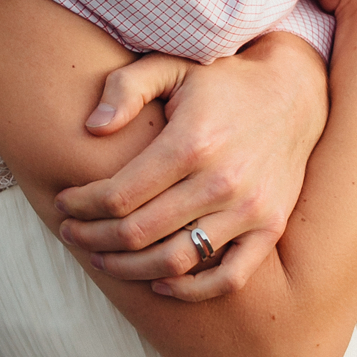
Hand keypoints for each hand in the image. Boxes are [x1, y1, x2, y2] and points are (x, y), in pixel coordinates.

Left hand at [54, 32, 328, 300]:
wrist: (292, 93)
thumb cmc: (221, 81)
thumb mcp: (172, 66)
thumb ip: (127, 88)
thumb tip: (91, 128)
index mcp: (191, 141)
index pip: (120, 194)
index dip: (83, 205)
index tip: (63, 203)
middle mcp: (222, 181)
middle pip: (140, 233)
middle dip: (94, 238)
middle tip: (72, 233)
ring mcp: (250, 209)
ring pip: (177, 260)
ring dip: (130, 268)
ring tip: (103, 257)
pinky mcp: (270, 227)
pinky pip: (228, 276)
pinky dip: (191, 290)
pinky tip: (160, 280)